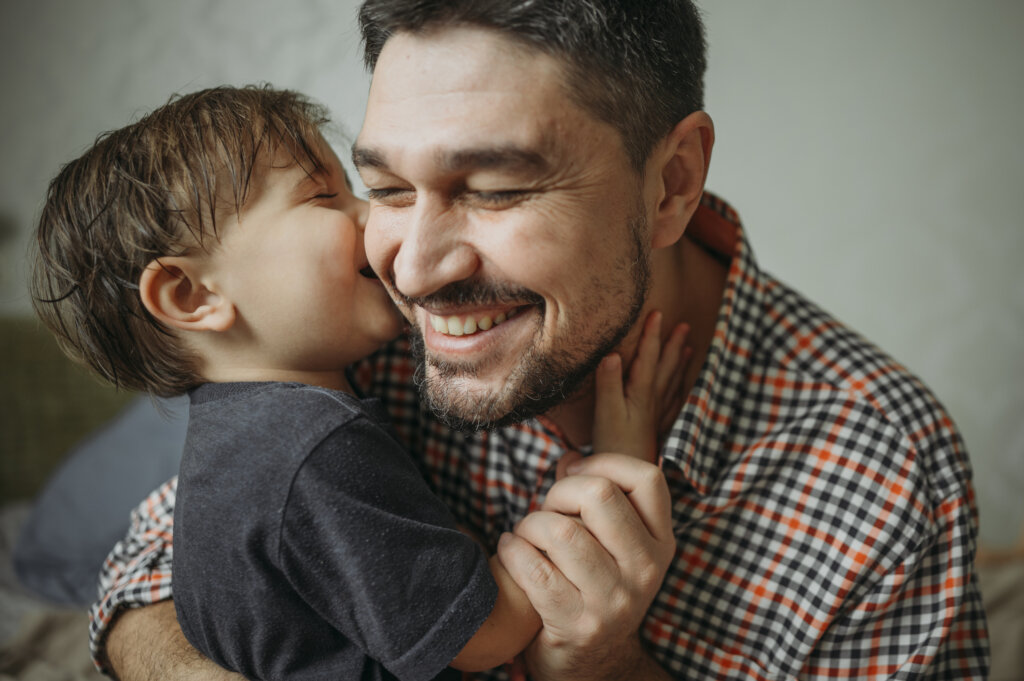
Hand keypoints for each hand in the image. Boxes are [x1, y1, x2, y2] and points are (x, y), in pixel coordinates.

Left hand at [497, 453, 675, 680]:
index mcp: (660, 543)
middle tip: (546, 511)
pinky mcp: (577, 624)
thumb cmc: (594, 586)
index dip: (604, 464)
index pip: (647, 478)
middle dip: (558, 493)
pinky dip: (513, 552)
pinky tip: (510, 551)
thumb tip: (571, 456)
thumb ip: (593, 496)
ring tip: (525, 535)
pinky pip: (534, 568)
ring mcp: (614, 600)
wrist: (592, 664)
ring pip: (561, 530)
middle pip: (599, 495)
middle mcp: (646, 570)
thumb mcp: (611, 544)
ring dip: (530, 525)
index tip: (575, 475)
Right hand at [592, 311, 689, 461]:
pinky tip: (680, 387)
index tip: (657, 313)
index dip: (652, 334)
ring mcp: (656, 416)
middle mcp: (652, 401)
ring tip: (688, 348)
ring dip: (679, 364)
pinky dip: (678, 389)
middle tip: (683, 325)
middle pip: (665, 367)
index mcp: (640, 393)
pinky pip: (672, 402)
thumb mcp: (605, 413)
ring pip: (671, 383)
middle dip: (672, 345)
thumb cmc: (612, 446)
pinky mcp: (655, 429)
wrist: (626, 477)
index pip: (648, 357)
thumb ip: (608, 384)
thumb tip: (612, 354)